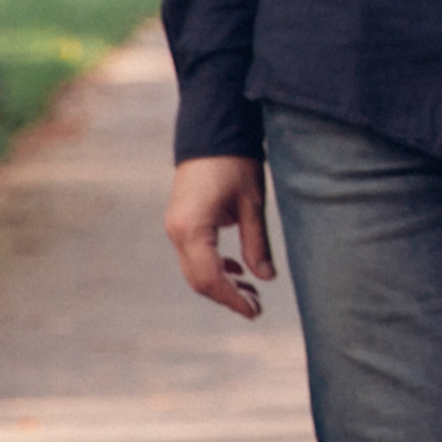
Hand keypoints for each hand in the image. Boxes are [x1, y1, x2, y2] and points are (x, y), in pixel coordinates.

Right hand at [164, 153, 274, 319]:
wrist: (212, 129)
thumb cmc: (235, 162)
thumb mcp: (251, 204)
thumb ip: (257, 244)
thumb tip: (266, 278)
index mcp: (193, 229)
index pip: (209, 278)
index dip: (232, 298)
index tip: (254, 311)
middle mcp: (177, 231)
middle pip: (198, 279)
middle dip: (227, 295)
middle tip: (256, 305)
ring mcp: (175, 226)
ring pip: (195, 269)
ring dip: (221, 282)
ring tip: (251, 291)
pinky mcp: (181, 220)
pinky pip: (193, 254)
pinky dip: (213, 266)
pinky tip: (236, 268)